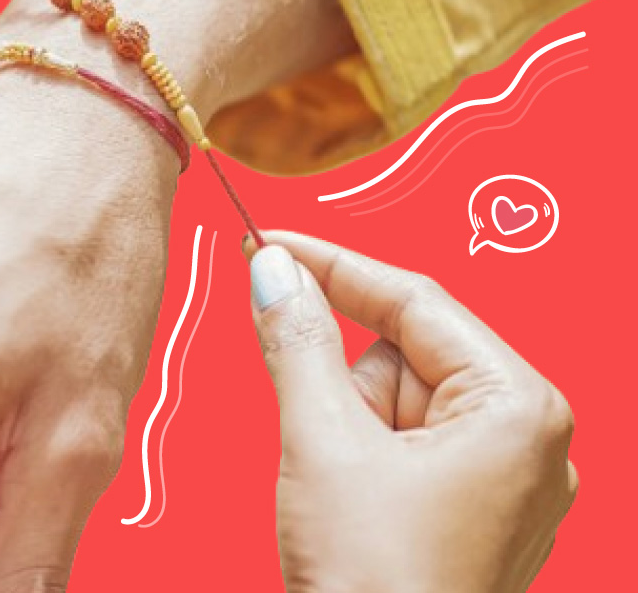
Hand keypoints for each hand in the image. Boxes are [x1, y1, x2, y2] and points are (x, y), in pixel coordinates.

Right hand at [244, 232, 576, 592]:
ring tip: (337, 486)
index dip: (333, 265)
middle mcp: (528, 439)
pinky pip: (406, 444)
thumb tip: (276, 273)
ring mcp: (505, 480)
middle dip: (345, 380)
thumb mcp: (321, 442)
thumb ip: (298, 340)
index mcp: (518, 409)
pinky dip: (362, 453)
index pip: (416, 300)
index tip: (273, 244)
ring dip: (349, 425)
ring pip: (399, 401)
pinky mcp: (474, 510)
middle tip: (313, 428)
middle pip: (406, 354)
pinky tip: (350, 497)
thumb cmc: (378, 588)